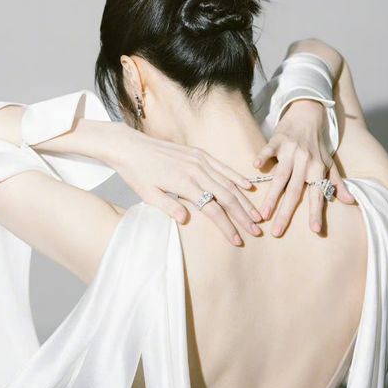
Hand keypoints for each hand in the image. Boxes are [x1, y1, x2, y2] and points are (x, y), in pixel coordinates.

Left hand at [108, 123, 262, 245]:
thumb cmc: (137, 174)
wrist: (131, 147)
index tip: (237, 240)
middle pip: (227, 197)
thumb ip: (168, 206)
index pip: (213, 209)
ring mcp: (200, 160)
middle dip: (243, 216)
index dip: (227, 226)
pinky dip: (237, 177)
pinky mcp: (199, 154)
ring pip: (229, 183)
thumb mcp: (148, 195)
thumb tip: (185, 220)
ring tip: (257, 215)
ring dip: (245, 200)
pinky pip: (223, 167)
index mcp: (184, 184)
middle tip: (256, 231)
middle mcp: (196, 171)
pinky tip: (249, 187)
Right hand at [252, 99, 355, 235]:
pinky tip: (256, 167)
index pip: (317, 195)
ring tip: (263, 214)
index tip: (315, 230)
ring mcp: (291, 151)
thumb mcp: (329, 162)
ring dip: (272, 196)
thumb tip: (350, 202)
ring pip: (280, 177)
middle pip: (295, 191)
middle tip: (277, 232)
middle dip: (286, 213)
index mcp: (318, 169)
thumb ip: (336, 183)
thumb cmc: (318, 142)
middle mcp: (305, 162)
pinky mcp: (277, 140)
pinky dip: (263, 157)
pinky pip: (269, 150)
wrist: (309, 112)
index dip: (316, 212)